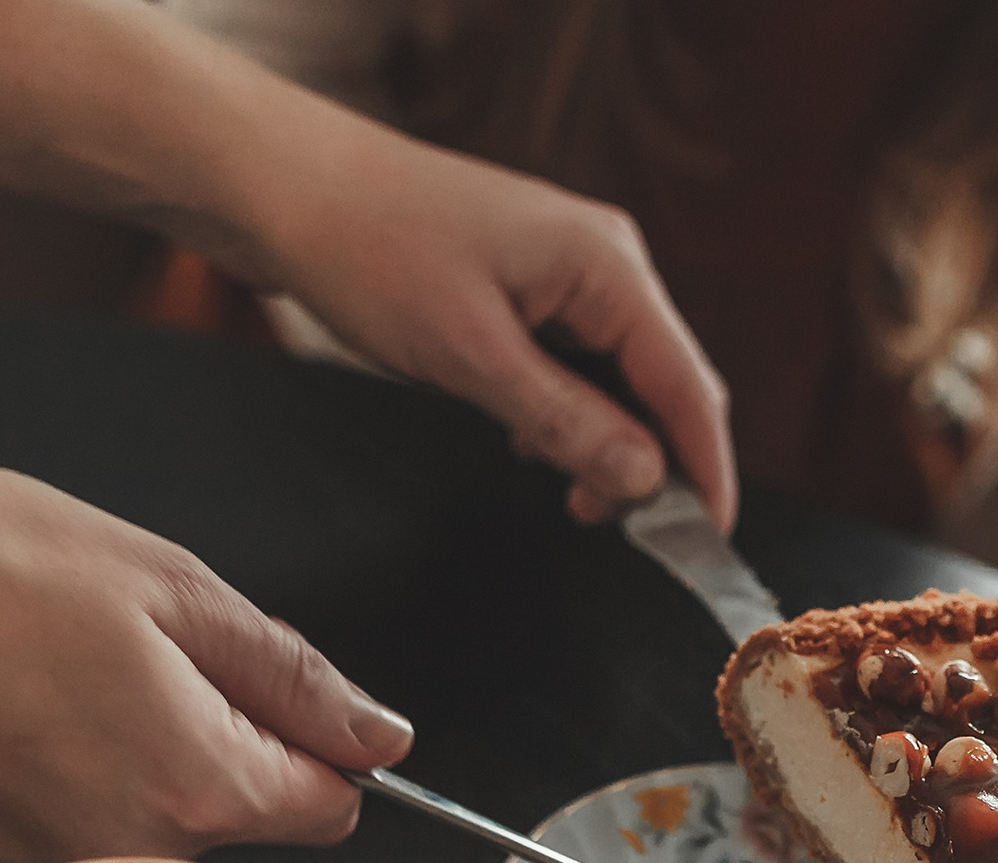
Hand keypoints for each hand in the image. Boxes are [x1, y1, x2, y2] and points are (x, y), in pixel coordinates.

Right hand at [0, 453, 411, 862]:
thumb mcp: (169, 586)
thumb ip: (292, 676)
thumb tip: (381, 738)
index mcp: (198, 792)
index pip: (332, 806)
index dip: (312, 740)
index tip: (257, 688)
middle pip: (241, 828)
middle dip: (215, 751)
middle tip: (125, 660)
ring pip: (154, 841)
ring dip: (133, 771)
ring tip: (50, 683)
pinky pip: (72, 849)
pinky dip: (59, 792)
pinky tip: (1, 719)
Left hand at [240, 108, 737, 530]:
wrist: (289, 188)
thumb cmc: (371, 250)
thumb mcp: (471, 355)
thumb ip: (566, 421)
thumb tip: (644, 477)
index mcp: (606, 266)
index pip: (688, 384)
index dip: (706, 468)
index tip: (708, 538)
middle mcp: (603, 262)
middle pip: (665, 383)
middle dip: (653, 463)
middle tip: (614, 527)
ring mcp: (568, 271)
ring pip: (621, 379)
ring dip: (606, 443)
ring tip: (569, 497)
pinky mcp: (532, 286)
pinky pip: (579, 363)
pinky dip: (570, 415)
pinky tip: (531, 443)